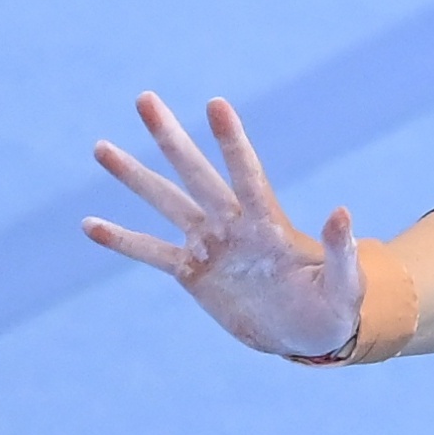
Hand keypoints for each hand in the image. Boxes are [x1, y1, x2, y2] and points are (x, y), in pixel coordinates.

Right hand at [83, 94, 365, 357]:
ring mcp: (210, 246)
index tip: (215, 104)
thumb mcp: (345, 285)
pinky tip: (89, 224)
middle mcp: (233, 225)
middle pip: (196, 174)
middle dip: (171, 139)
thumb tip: (342, 211)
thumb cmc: (333, 307)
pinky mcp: (193, 273)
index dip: (232, 142)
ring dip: (134, 177)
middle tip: (144, 99)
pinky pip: (152, 252)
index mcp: (268, 223)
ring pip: (166, 203)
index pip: (246, 175)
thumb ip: (342, 251)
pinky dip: (123, 240)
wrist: (307, 335)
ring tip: (100, 148)